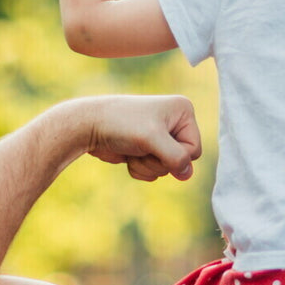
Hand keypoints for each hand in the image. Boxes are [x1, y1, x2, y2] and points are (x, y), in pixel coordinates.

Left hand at [84, 94, 201, 181]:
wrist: (89, 126)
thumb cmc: (121, 124)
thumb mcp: (152, 139)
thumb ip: (176, 157)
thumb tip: (187, 174)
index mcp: (183, 111)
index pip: (194, 149)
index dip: (176, 155)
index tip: (155, 144)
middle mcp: (174, 122)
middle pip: (181, 161)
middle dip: (159, 161)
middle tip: (141, 147)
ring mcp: (160, 137)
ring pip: (166, 169)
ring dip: (147, 165)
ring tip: (133, 150)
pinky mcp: (146, 149)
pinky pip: (153, 171)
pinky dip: (140, 169)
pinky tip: (128, 156)